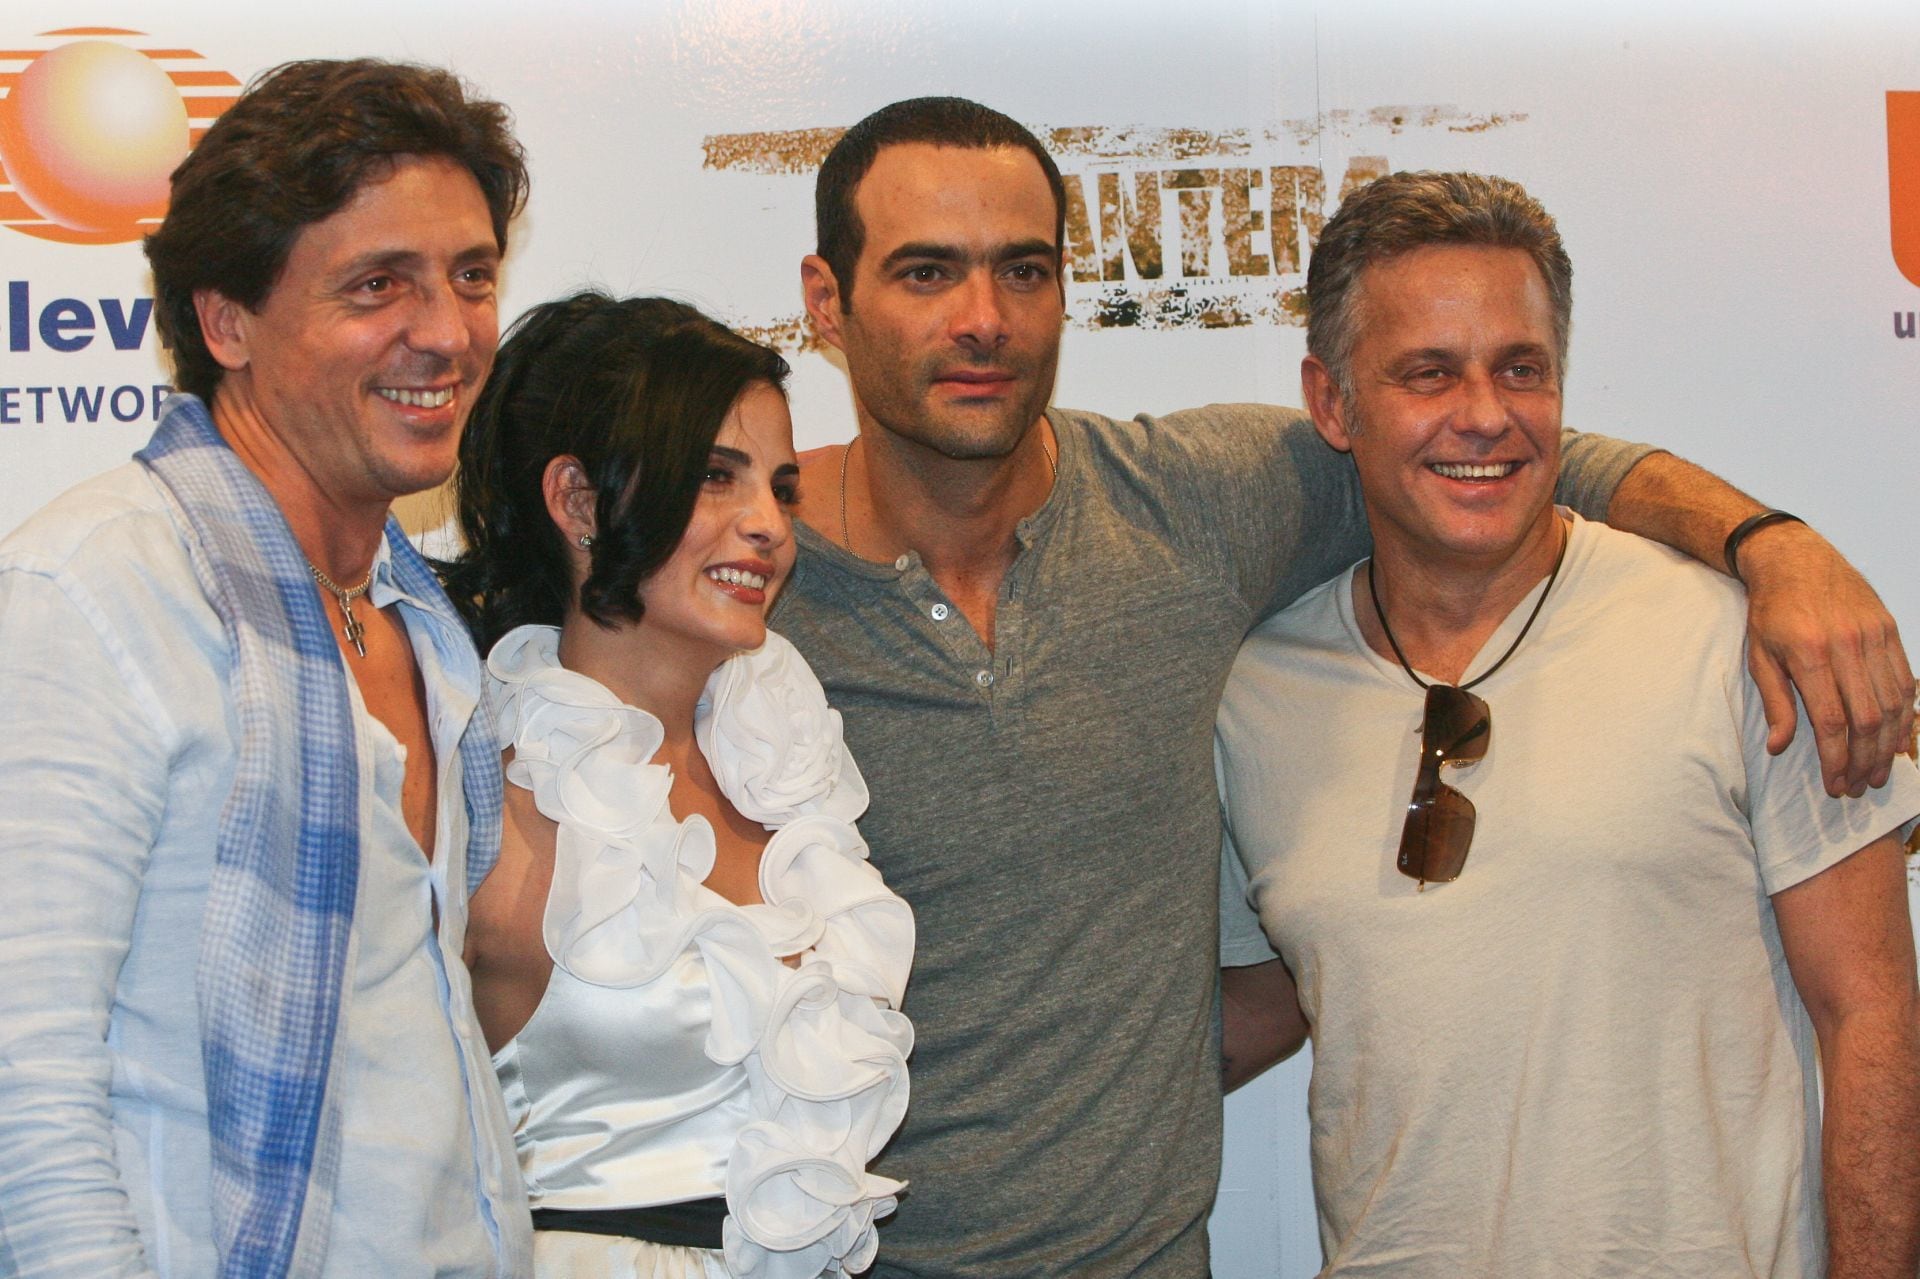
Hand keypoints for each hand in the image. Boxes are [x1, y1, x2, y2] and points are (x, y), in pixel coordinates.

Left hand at [1738, 521, 1913, 795]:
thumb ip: (1774, 703)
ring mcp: (1874, 635)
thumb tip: (1778, 748)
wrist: (1794, 559)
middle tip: (1858, 787)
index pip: (1831, 721)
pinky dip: (1906, 714)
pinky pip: (1906, 680)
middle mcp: (1848, 645)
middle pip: (1867, 718)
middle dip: (1864, 760)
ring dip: (1888, 745)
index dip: (1836, 758)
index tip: (1834, 784)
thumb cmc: (1770, 612)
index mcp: (1810, 654)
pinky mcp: (1890, 629)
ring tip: (1878, 773)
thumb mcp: (1759, 656)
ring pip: (1892, 703)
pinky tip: (1898, 740)